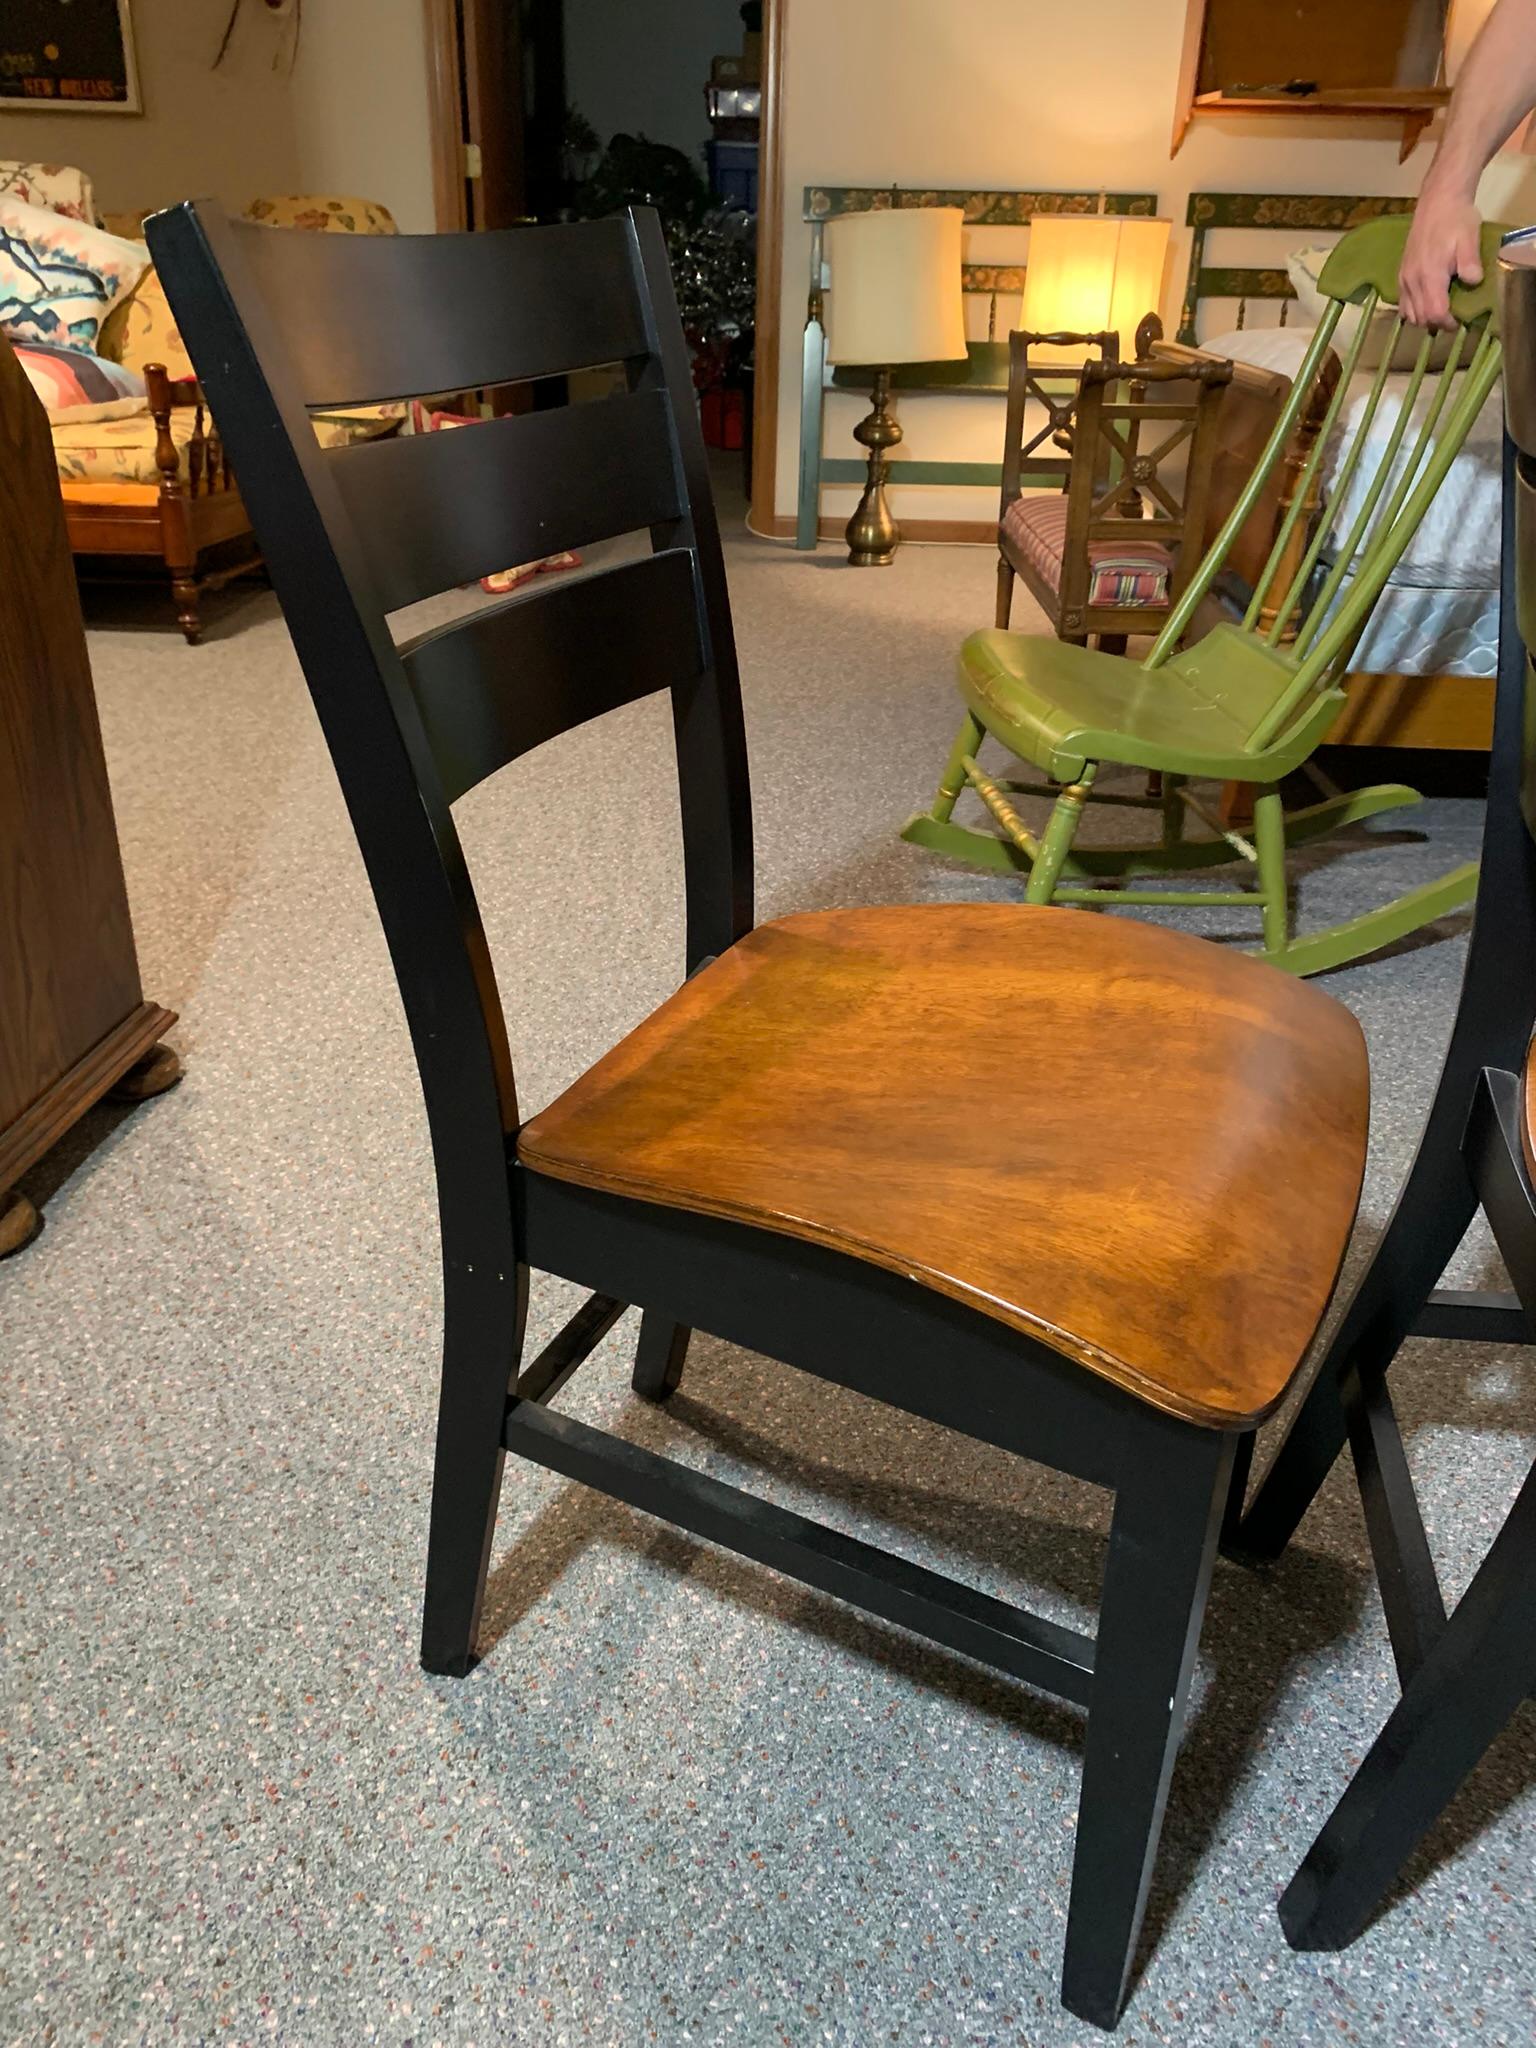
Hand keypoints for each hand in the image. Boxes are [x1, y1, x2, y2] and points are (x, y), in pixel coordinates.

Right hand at [1399, 188, 1483, 329]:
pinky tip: (1425, 302)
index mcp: (1430, 275)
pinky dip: (1413, 309)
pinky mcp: (1401, 273)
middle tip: (1452, 318)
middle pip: (1420, 317)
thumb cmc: (1456, 218)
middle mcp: (1412, 280)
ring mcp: (1404, 277)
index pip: (1434, 313)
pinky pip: (1403, 302)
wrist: (1438, 199)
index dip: (1447, 323)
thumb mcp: (1470, 239)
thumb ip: (1470, 263)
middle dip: (1436, 323)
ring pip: (1409, 313)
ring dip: (1424, 318)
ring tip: (1439, 312)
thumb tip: (1473, 282)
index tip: (1459, 322)